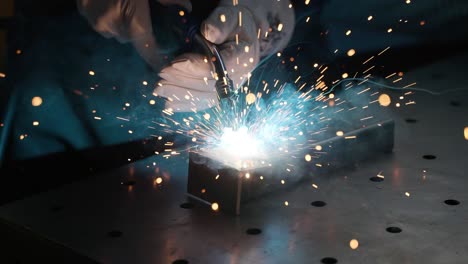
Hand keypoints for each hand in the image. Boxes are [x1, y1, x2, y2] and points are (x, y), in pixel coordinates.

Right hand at [76, 0, 191, 70]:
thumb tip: (184, 9)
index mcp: (133, 20)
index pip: (148, 49)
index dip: (156, 60)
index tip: (162, 67)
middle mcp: (112, 25)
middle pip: (129, 39)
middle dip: (137, 32)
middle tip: (140, 15)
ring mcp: (93, 19)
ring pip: (112, 31)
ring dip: (119, 23)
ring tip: (123, 4)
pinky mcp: (81, 11)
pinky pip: (98, 20)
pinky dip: (105, 15)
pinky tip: (108, 0)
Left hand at [154, 0, 294, 111]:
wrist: (240, 34)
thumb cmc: (233, 23)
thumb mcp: (229, 16)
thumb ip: (220, 24)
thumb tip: (208, 33)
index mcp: (244, 57)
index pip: (219, 68)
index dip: (195, 68)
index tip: (174, 64)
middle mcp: (238, 77)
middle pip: (209, 86)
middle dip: (182, 82)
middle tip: (161, 77)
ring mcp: (229, 87)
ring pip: (204, 97)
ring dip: (180, 95)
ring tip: (160, 90)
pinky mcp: (220, 92)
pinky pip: (203, 102)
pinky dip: (186, 104)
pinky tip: (170, 104)